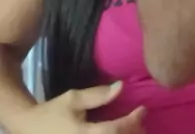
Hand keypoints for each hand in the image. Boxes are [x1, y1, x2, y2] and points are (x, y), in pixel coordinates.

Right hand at [10, 82, 145, 133]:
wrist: (29, 129)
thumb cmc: (52, 112)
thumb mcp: (73, 99)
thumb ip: (97, 95)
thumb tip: (121, 87)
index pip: (114, 131)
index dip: (132, 121)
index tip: (142, 109)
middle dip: (133, 133)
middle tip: (141, 122)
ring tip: (135, 130)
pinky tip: (120, 133)